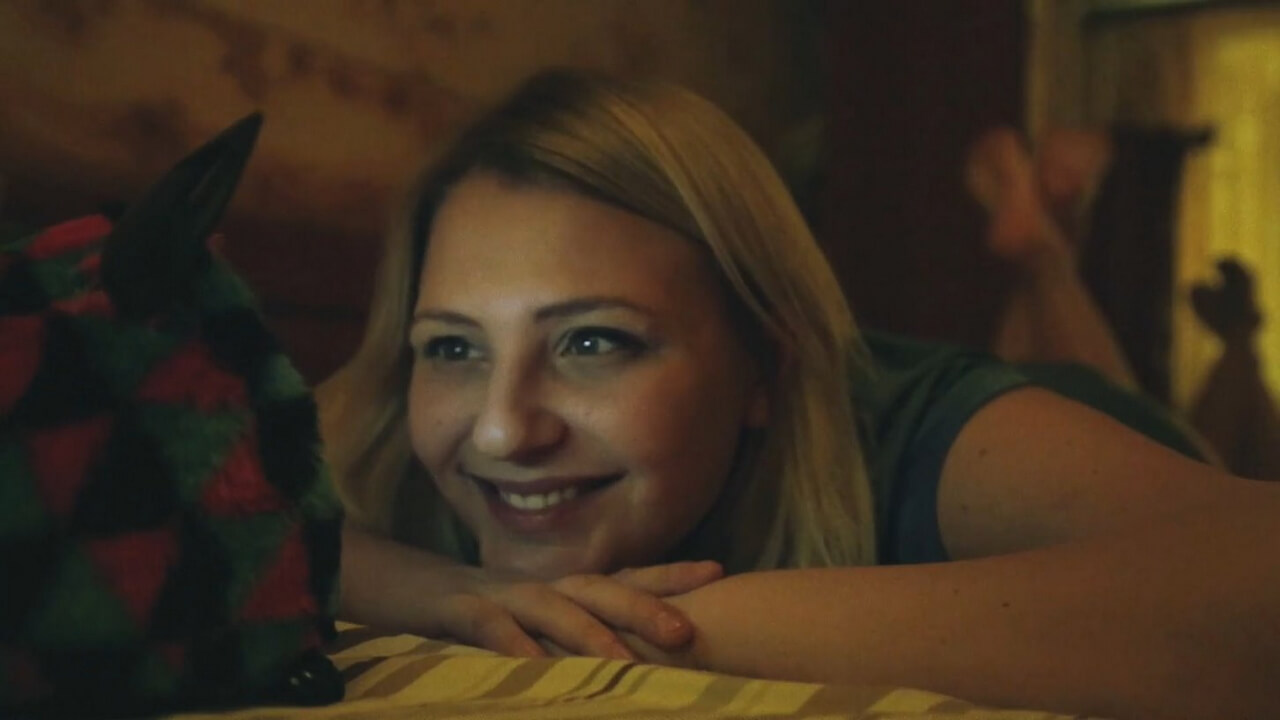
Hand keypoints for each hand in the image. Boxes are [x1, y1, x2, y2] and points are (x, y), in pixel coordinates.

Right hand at [430, 560, 723, 659]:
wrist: (400, 589)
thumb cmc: (479, 616)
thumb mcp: (534, 624)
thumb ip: (575, 636)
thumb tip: (633, 662)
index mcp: (562, 589)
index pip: (622, 576)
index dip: (669, 574)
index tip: (719, 570)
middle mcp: (539, 586)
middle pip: (597, 588)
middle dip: (643, 606)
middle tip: (686, 632)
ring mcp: (499, 595)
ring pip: (550, 606)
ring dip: (588, 632)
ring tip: (623, 663)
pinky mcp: (458, 611)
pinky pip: (489, 627)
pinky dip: (513, 646)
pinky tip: (536, 671)